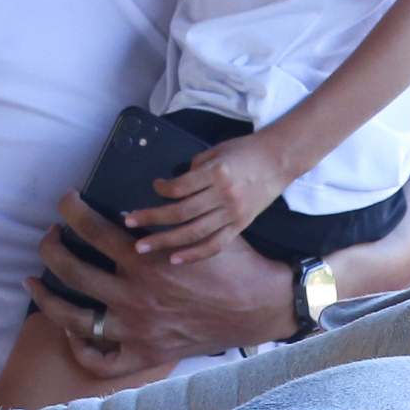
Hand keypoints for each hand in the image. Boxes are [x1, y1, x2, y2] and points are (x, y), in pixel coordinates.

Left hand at [24, 193, 292, 374]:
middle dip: (51, 246)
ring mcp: (136, 329)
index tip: (66, 203)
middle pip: (70, 269)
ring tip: (34, 282)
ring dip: (46, 297)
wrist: (261, 306)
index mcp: (144, 261)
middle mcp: (133, 296)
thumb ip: (160, 222)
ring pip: (73, 317)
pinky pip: (101, 361)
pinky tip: (71, 331)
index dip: (70, 210)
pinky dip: (81, 348)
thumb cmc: (235, 264)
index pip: (90, 228)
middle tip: (49, 236)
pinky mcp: (145, 354)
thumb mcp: (196, 232)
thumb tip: (127, 205)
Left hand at [130, 131, 297, 261]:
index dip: (162, 189)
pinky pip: (215, 245)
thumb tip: (173, 186)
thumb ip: (194, 169)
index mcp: (216, 173)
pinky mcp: (240, 225)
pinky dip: (194, 254)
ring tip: (143, 247)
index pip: (180, 187)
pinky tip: (176, 259)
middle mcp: (223, 195)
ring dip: (165, 241)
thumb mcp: (216, 151)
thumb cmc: (245, 150)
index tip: (154, 187)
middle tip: (130, 223)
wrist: (279, 159)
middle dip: (152, 219)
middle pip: (180, 213)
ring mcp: (233, 213)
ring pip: (193, 232)